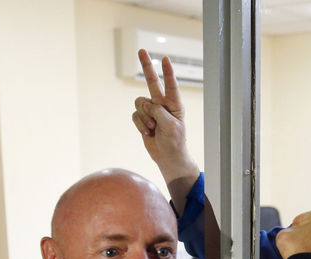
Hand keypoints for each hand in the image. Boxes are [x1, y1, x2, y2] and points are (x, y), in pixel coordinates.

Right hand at [131, 49, 198, 183]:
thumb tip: (146, 104)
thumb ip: (158, 111)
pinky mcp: (143, 119)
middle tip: (141, 50)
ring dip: (145, 117)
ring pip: (140, 103)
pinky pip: (135, 115)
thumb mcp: (170, 126)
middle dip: (146, 66)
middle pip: (152, 81)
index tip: (165, 59)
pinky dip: (140, 124)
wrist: (168, 157)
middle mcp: (162, 104)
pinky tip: (147, 133)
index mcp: (175, 104)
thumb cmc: (175, 142)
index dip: (168, 72)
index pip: (171, 85)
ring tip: (153, 129)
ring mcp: (152, 111)